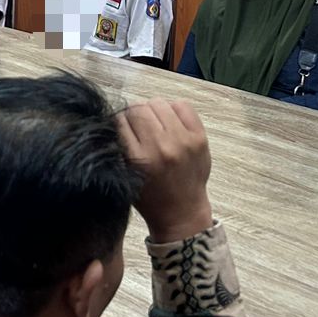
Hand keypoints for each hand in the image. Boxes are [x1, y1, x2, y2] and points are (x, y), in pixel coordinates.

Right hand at [115, 100, 212, 242]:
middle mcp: (160, 147)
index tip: (122, 128)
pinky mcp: (199, 138)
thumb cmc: (149, 197)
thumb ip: (120, 145)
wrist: (182, 213)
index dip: (119, 121)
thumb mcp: (125, 174)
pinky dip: (173, 109)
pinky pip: (182, 105)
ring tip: (156, 125)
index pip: (120, 120)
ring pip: (158, 103)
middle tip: (139, 127)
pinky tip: (171, 123)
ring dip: (153, 111)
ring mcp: (183, 141)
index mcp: (138, 158)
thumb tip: (117, 115)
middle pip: (138, 108)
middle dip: (135, 116)